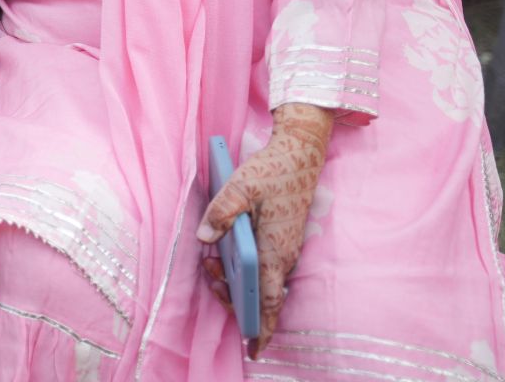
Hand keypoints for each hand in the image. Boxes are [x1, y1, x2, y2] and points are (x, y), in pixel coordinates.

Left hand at [197, 105, 333, 357]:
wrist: (300, 154)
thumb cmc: (272, 171)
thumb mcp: (241, 186)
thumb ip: (221, 212)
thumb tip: (204, 239)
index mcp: (275, 251)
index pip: (268, 301)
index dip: (260, 327)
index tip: (254, 350)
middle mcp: (283, 256)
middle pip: (260, 297)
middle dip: (234, 299)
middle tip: (210, 278)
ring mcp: (285, 249)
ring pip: (261, 282)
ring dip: (236, 282)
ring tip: (210, 265)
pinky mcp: (282, 240)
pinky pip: (264, 268)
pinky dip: (245, 270)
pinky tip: (226, 256)